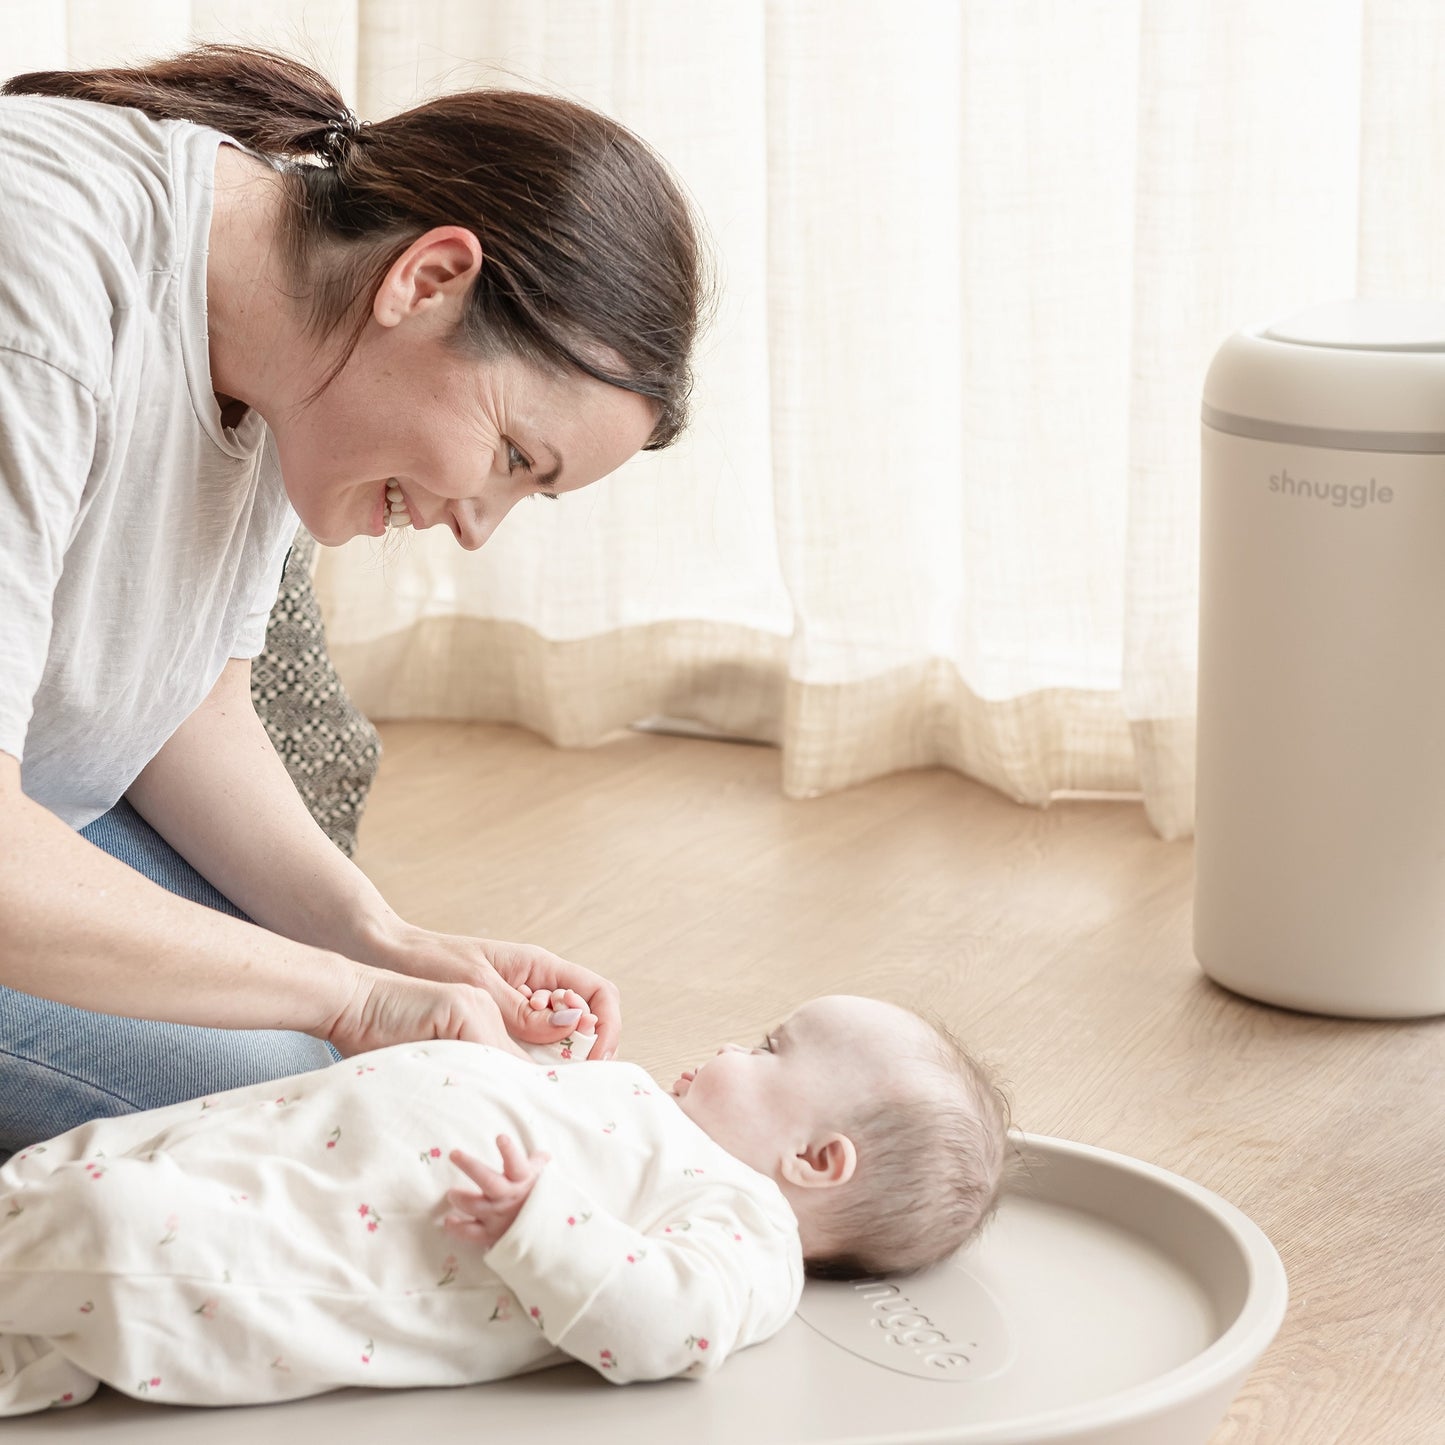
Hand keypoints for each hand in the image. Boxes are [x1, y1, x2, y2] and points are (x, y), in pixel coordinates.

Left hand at [359, 921, 621, 1059]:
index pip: (598, 993)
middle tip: (562, 1082)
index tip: (595, 1058)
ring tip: (528, 1085)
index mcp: (539, 968)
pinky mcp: (492, 1030)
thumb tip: (572, 1029)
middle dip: (584, 1052)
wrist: (378, 965)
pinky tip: (505, 1083)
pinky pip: (523, 1052)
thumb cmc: (426, 962)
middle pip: (584, 1022)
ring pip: (554, 1043)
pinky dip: (523, 1070)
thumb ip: (522, 1010)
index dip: (607, 1025)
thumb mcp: (478, 985)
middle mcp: (534, 989)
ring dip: (551, 1065)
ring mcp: (515, 1010)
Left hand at [444, 1135, 548, 1249]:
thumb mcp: (542, 1178)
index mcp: (523, 1180)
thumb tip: (543, 1154)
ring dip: (461, 1199)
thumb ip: (538, 1164)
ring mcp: (499, 1216)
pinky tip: (448, 1221)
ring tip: (451, 1194)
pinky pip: (471, 1232)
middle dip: (470, 1167)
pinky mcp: (491, 1234)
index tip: (500, 1137)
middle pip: (489, 1181)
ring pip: (476, 1206)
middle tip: (454, 1154)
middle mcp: (510, 1197)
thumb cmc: (539, 1198)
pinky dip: (457, 1228)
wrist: (545, 1233)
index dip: (509, 1151)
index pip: (517, 1163)